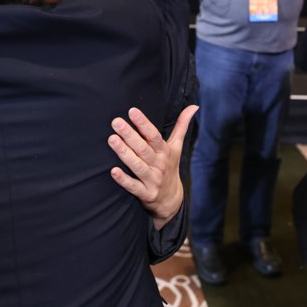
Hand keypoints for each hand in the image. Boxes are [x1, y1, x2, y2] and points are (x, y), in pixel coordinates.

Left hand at [108, 105, 198, 229]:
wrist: (171, 199)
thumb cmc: (170, 167)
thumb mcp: (177, 147)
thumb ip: (182, 126)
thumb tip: (194, 106)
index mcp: (165, 151)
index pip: (154, 136)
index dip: (143, 123)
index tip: (132, 111)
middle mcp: (159, 164)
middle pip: (143, 148)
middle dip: (130, 135)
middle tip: (116, 122)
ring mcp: (152, 180)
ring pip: (137, 166)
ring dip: (124, 153)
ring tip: (112, 139)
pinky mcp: (146, 194)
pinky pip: (133, 186)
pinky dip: (124, 180)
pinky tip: (113, 171)